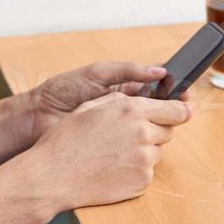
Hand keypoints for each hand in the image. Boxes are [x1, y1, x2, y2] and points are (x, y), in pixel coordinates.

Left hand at [19, 61, 170, 144]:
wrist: (38, 117)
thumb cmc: (64, 91)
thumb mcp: (97, 74)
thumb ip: (128, 71)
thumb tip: (161, 71)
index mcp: (126, 90)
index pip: (159, 89)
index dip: (175, 91)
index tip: (185, 92)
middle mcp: (128, 112)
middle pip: (162, 112)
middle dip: (172, 110)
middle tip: (179, 110)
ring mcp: (123, 133)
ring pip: (155, 133)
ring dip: (160, 129)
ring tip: (160, 124)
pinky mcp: (118, 151)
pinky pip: (140, 152)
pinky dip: (146, 148)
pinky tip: (145, 143)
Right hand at [23, 92, 191, 212]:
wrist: (54, 176)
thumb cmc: (66, 139)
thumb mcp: (92, 106)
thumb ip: (122, 100)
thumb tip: (145, 99)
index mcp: (132, 110)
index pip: (175, 109)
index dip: (181, 109)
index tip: (185, 110)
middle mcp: (144, 133)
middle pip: (168, 131)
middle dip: (155, 130)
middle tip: (130, 135)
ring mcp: (145, 160)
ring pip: (157, 152)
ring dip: (144, 150)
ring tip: (114, 153)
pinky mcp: (142, 182)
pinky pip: (147, 172)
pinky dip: (136, 170)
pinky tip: (112, 168)